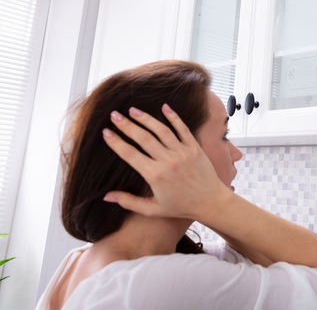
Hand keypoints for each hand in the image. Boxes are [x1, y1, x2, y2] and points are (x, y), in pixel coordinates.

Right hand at [102, 104, 228, 218]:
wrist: (210, 202)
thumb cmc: (181, 207)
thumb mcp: (152, 209)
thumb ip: (128, 202)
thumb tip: (105, 197)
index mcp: (155, 175)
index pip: (129, 154)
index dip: (116, 142)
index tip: (105, 132)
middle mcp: (168, 161)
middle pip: (143, 138)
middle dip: (126, 125)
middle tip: (114, 115)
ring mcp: (182, 152)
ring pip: (161, 130)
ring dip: (146, 118)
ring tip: (132, 110)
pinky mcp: (194, 148)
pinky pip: (183, 129)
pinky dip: (174, 117)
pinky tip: (164, 107)